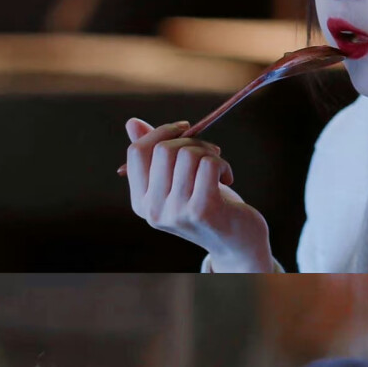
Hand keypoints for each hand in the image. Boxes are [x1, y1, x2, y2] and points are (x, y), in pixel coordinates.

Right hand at [124, 122, 272, 268]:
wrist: (236, 244)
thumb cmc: (207, 205)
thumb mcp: (177, 181)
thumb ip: (154, 154)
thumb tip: (131, 122)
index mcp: (141, 203)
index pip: (136, 153)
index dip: (161, 132)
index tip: (184, 128)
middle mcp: (153, 211)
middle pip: (163, 149)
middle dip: (191, 141)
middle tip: (208, 153)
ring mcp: (176, 212)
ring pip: (188, 154)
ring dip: (210, 153)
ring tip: (218, 168)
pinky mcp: (202, 210)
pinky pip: (208, 164)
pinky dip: (222, 164)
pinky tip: (227, 178)